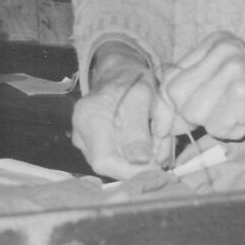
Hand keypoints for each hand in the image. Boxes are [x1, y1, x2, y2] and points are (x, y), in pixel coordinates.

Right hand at [71, 42, 170, 179]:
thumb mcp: (141, 98)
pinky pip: (117, 160)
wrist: (119, 74)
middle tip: (163, 150)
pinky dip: (138, 156)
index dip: (131, 171)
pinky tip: (150, 143)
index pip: (104, 160)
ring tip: (158, 141)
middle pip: (110, 166)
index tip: (157, 167)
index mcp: (89, 117)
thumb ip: (137, 130)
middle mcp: (81, 134)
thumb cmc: (131, 80)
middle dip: (141, 165)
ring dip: (142, 160)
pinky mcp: (94, 147)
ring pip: (116, 165)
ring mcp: (85, 143)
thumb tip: (140, 160)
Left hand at [151, 31, 244, 144]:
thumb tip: (162, 116)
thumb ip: (201, 86)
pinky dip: (233, 132)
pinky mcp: (243, 94)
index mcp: (215, 44)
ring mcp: (231, 71)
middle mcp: (220, 52)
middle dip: (185, 120)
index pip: (170, 79)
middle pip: (174, 96)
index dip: (164, 111)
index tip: (163, 134)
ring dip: (215, 125)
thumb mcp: (234, 75)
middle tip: (210, 126)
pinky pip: (216, 127)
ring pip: (193, 113)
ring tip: (242, 116)